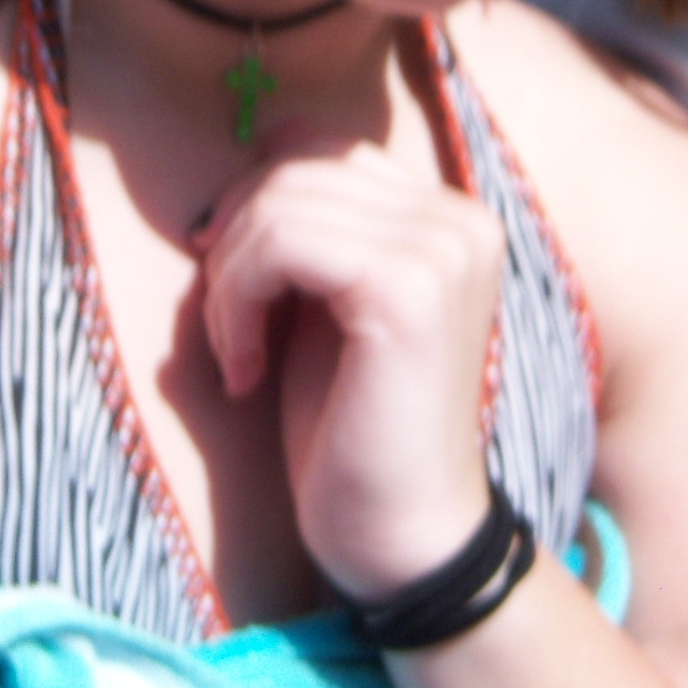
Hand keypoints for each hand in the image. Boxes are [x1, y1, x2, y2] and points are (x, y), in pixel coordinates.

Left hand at [194, 131, 500, 598]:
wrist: (400, 540)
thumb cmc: (350, 429)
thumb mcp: (322, 303)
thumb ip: (310, 223)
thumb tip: (257, 147)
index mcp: (450, 216)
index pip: (322, 148)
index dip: (256, 204)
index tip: (232, 282)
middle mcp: (461, 218)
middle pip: (296, 167)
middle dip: (235, 242)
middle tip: (225, 331)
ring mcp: (442, 249)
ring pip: (280, 202)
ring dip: (229, 281)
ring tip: (236, 355)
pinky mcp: (408, 290)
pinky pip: (281, 244)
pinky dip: (237, 303)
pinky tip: (245, 370)